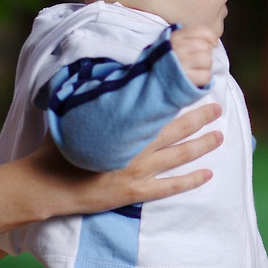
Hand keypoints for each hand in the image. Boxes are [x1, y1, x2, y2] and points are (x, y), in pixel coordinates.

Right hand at [39, 103, 223, 214]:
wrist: (47, 184)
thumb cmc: (60, 147)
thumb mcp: (77, 116)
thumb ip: (96, 100)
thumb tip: (105, 75)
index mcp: (125, 127)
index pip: (161, 109)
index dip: (181, 99)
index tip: (196, 88)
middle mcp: (136, 148)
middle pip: (178, 130)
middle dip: (201, 118)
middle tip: (218, 109)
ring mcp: (138, 172)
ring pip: (179, 155)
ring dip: (202, 145)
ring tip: (219, 136)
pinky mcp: (136, 192)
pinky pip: (170, 186)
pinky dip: (191, 180)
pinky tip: (207, 173)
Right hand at [170, 25, 217, 86]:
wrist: (155, 77)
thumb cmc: (172, 60)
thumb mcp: (177, 42)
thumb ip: (193, 37)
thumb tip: (213, 43)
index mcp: (176, 37)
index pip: (200, 30)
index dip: (211, 36)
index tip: (213, 44)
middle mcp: (177, 48)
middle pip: (205, 46)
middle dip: (206, 54)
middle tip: (198, 60)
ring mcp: (180, 63)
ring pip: (207, 60)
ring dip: (206, 66)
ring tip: (196, 69)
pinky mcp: (185, 77)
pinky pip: (206, 75)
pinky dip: (204, 78)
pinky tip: (196, 77)